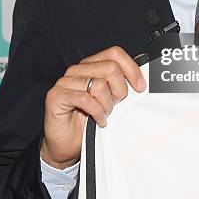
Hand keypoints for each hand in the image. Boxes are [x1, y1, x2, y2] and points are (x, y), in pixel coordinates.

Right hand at [40, 46, 145, 168]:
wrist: (66, 144)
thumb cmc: (89, 121)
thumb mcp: (111, 99)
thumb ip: (121, 85)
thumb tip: (142, 78)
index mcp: (91, 65)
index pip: (115, 54)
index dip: (131, 69)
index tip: (140, 87)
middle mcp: (77, 70)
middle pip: (110, 68)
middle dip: (120, 90)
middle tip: (115, 105)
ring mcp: (65, 81)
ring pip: (99, 85)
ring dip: (107, 105)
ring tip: (103, 114)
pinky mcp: (56, 96)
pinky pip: (85, 99)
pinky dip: (97, 112)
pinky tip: (98, 120)